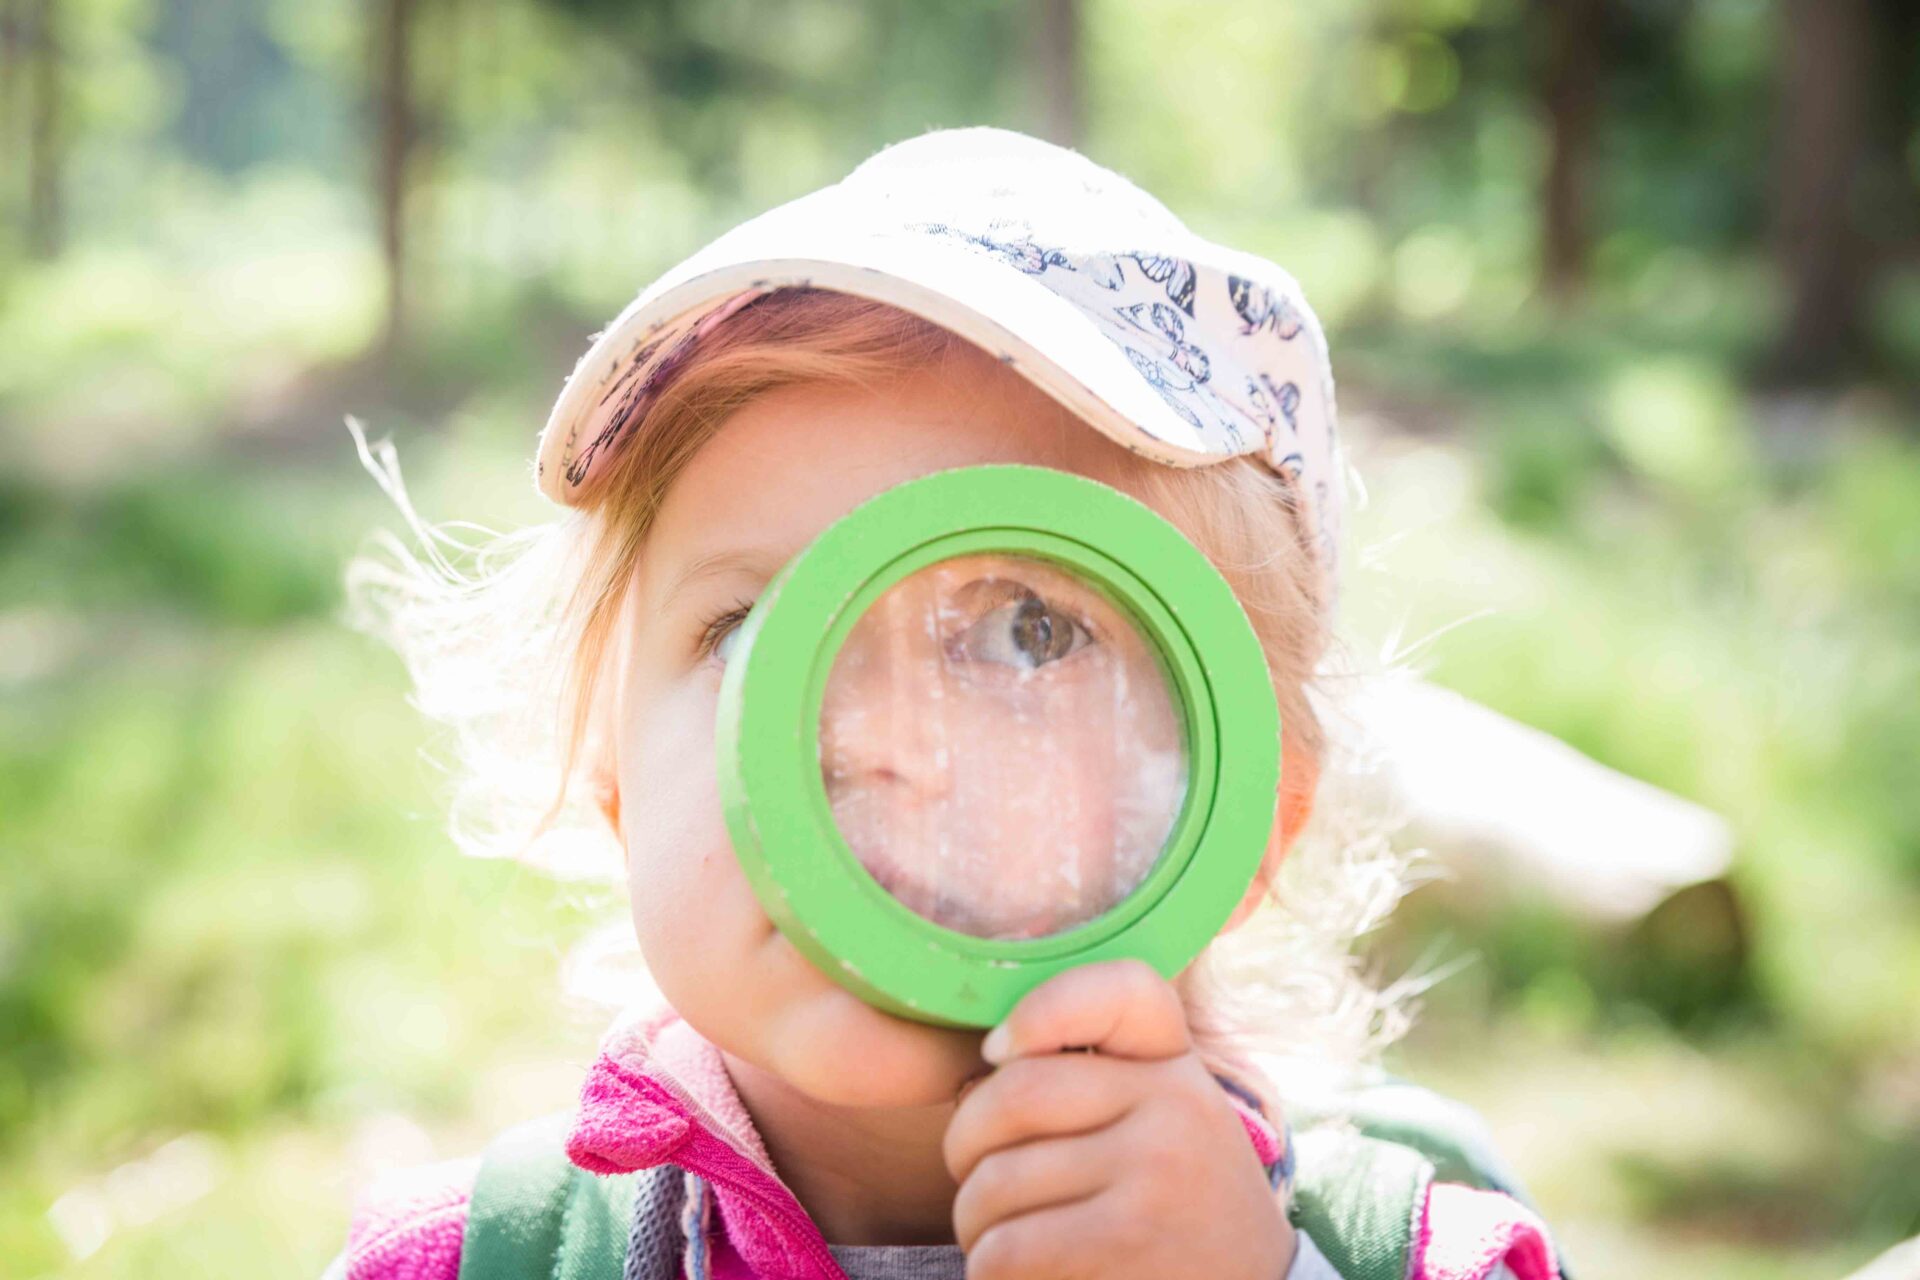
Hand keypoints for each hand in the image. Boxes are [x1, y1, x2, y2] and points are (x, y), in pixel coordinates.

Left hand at [943, 958, 1295, 1279]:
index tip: (996, 1051)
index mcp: (1175, 1063)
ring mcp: (1155, 1173)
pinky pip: (1007, 1249)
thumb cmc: (1174, 1200)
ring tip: (994, 1237)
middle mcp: (1174, 1105)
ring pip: (996, 1183)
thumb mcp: (1163, 1116)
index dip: (1039, 1009)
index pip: (1118, 990)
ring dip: (972, 1223)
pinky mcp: (1129, 1242)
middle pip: (1013, 1096)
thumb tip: (988, 1058)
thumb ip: (1095, 1075)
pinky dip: (988, 1269)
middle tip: (971, 1179)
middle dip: (963, 1147)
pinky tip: (1013, 1273)